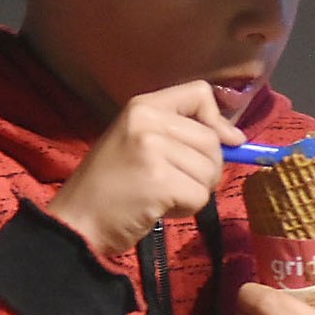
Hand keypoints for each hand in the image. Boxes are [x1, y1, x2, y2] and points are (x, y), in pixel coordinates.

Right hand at [48, 81, 245, 256]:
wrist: (76, 222)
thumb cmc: (109, 187)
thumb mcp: (138, 142)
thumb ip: (181, 133)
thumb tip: (238, 139)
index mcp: (142, 106)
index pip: (200, 93)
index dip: (217, 120)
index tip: (222, 143)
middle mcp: (147, 121)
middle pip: (211, 140)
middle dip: (205, 169)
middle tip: (175, 184)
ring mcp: (153, 150)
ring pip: (209, 170)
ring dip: (194, 192)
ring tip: (162, 196)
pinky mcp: (159, 181)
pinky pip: (200, 195)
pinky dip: (186, 209)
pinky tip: (159, 209)